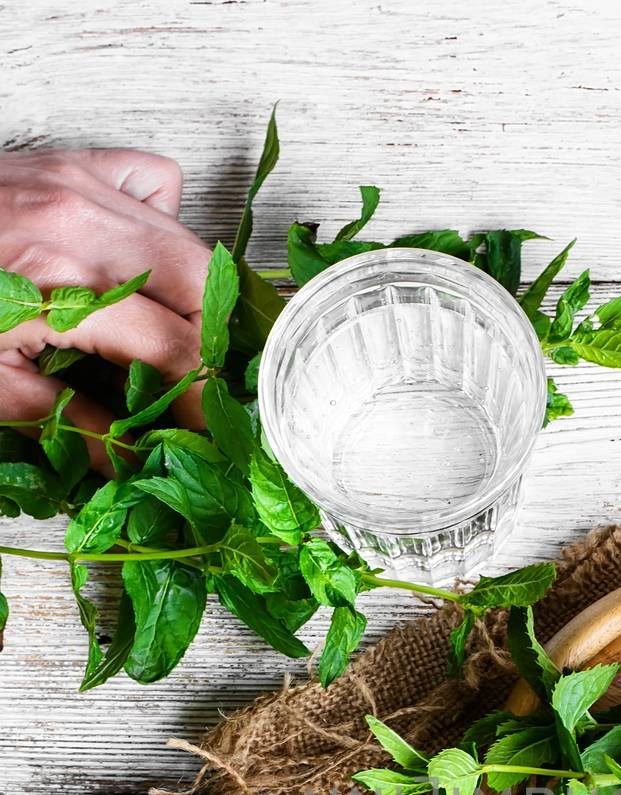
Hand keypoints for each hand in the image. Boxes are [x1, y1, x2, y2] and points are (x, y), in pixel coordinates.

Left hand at [0, 149, 210, 464]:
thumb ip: (66, 421)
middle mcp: (84, 221)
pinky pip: (153, 181)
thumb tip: (128, 462)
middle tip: (194, 390)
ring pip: (189, 239)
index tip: (203, 434)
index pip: (176, 349)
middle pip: (201, 287)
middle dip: (213, 348)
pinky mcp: (70, 164)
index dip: (200, 401)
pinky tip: (135, 265)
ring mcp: (80, 183)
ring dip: (196, 298)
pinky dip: (162, 223)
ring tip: (171, 341)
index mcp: (64, 282)